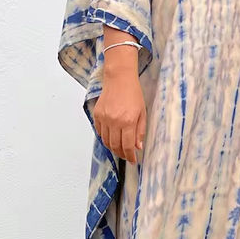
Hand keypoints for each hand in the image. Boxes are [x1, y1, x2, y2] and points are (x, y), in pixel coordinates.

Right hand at [93, 26, 145, 163]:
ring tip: (119, 149)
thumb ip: (140, 131)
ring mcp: (104, 118)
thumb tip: (138, 147)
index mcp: (128, 121)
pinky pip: (99, 132)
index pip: (128, 146)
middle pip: (115, 146)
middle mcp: (115, 121)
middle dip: (121, 154)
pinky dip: (105, 138)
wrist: (119, 78)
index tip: (133, 160)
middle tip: (126, 156)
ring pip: (106, 141)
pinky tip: (111, 138)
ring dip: (113, 148)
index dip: (130, 156)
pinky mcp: (97, 114)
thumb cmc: (133, 93)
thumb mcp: (142, 112)